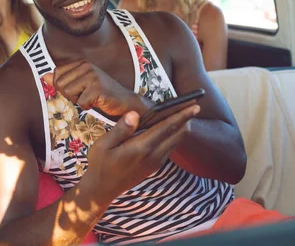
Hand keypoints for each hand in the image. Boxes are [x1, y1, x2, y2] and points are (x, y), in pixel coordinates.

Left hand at [43, 59, 151, 115]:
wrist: (125, 101)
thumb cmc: (102, 93)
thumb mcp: (81, 84)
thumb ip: (63, 79)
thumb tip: (44, 76)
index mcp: (81, 62)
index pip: (57, 74)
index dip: (64, 86)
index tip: (80, 89)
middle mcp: (86, 66)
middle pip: (60, 85)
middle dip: (71, 95)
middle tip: (86, 94)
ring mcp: (92, 76)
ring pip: (69, 93)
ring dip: (79, 100)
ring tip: (92, 97)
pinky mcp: (98, 88)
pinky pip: (81, 103)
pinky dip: (88, 106)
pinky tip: (98, 102)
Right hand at [82, 104, 198, 204]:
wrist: (102, 190)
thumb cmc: (99, 164)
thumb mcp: (103, 145)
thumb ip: (121, 129)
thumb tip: (134, 113)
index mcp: (141, 147)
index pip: (167, 127)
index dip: (182, 115)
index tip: (195, 105)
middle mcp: (153, 155)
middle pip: (177, 135)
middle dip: (186, 120)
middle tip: (191, 106)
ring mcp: (155, 163)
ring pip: (175, 142)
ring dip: (180, 129)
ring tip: (182, 115)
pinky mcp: (153, 167)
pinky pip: (169, 149)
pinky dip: (173, 137)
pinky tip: (168, 130)